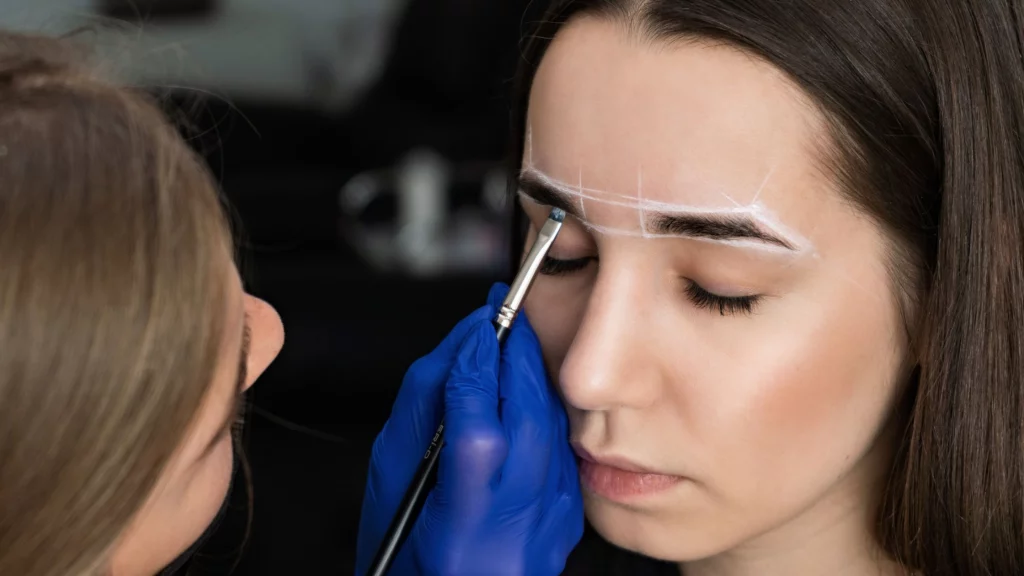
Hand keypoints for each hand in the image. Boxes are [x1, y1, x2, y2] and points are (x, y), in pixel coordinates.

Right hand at [355, 283, 583, 575]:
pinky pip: (560, 446)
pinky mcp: (569, 516)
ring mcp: (552, 517)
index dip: (478, 357)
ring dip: (532, 374)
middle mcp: (518, 514)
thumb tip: (451, 354)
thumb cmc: (409, 553)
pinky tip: (526, 393)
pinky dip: (542, 409)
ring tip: (512, 343)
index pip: (476, 412)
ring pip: (550, 422)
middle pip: (527, 408)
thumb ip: (419, 413)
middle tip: (503, 312)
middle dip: (516, 350)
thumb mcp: (391, 483)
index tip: (478, 320)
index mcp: (466, 509)